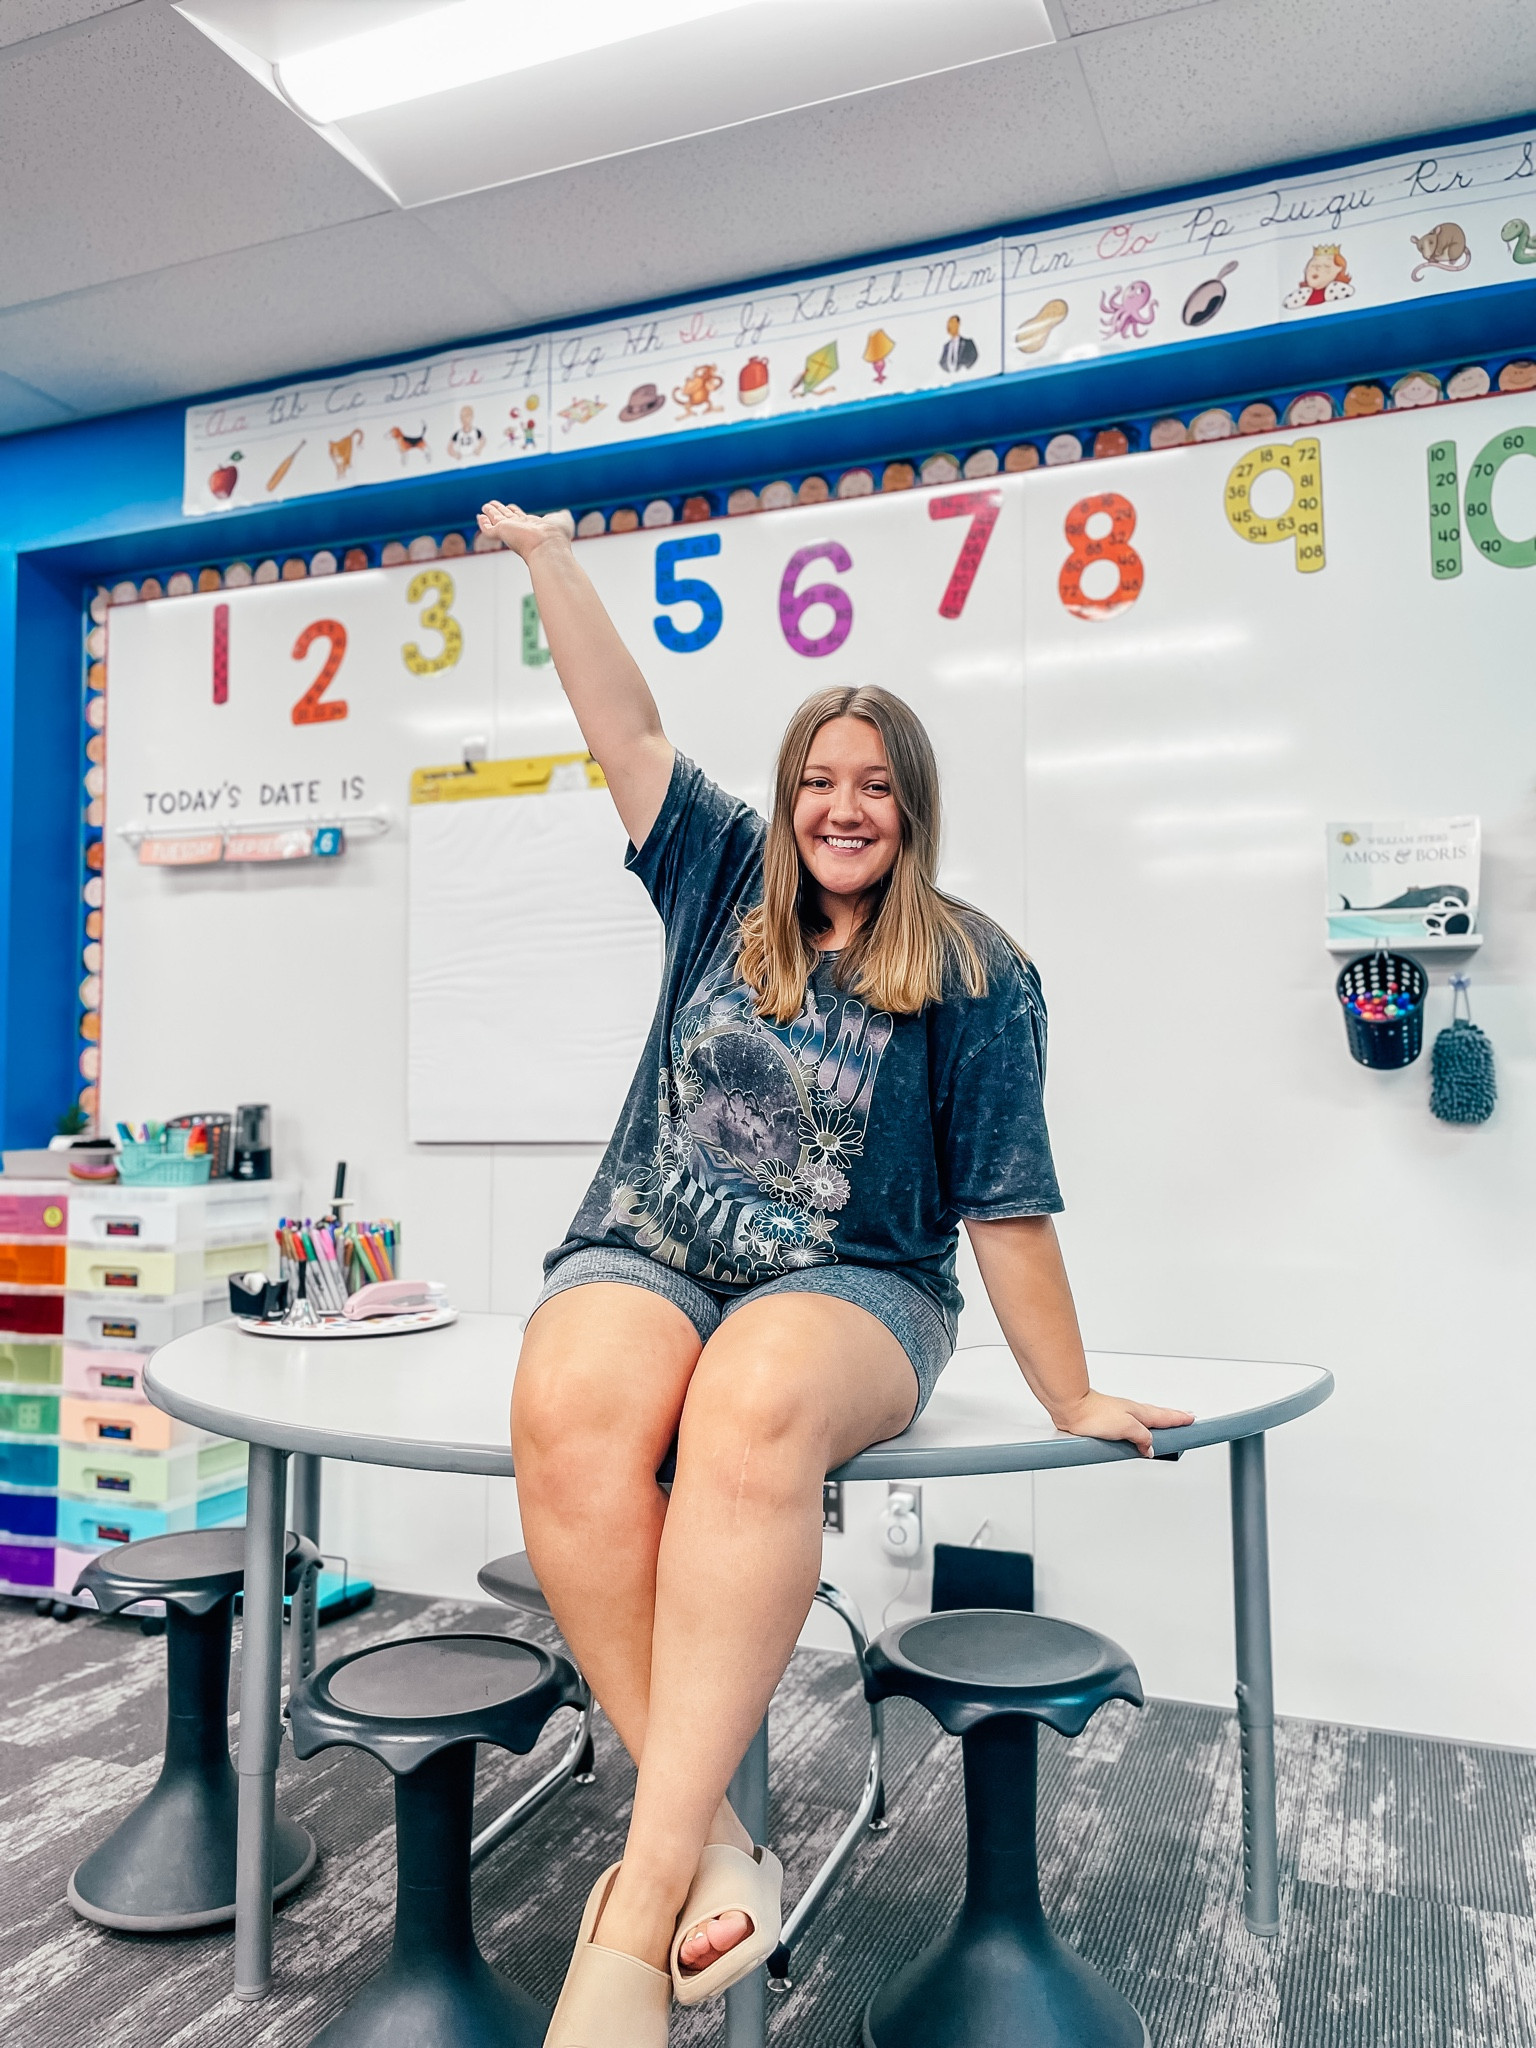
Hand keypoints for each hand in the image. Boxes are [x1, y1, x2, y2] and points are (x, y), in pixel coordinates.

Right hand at [476, 500, 574, 559]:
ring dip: (491, 513)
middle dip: (500, 511)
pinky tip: (480, 517)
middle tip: (491, 505)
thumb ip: (562, 515)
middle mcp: (520, 529)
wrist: (548, 546)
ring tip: (484, 507)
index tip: (510, 507)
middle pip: (507, 517)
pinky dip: (484, 524)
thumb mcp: (562, 520)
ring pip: (497, 520)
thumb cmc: (557, 536)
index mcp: (532, 526)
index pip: (520, 518)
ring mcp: (510, 531)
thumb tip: (565, 512)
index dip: (514, 512)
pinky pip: (489, 529)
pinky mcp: (502, 532)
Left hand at [1051, 1389, 1193, 1457]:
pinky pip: (1130, 1427)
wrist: (1072, 1407)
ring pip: (1144, 1421)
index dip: (1180, 1419)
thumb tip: (1150, 1447)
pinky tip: (1137, 1434)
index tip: (1193, 1420)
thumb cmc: (1094, 1413)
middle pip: (1157, 1417)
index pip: (1166, 1417)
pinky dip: (1139, 1429)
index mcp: (1139, 1413)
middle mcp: (1131, 1412)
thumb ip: (1142, 1437)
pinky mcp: (1108, 1423)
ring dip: (1156, 1422)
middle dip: (1172, 1418)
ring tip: (1166, 1427)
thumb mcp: (1126, 1427)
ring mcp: (1120, 1416)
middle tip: (1185, 1420)